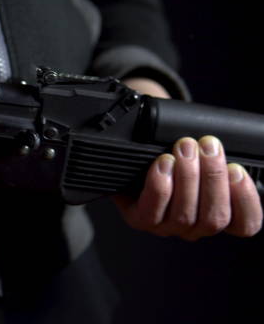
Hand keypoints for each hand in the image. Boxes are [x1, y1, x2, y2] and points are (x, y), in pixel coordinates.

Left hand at [115, 136, 261, 239]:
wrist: (127, 165)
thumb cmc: (167, 160)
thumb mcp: (197, 158)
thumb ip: (213, 161)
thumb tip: (221, 149)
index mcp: (214, 213)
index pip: (244, 224)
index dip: (246, 201)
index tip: (238, 171)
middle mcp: (193, 227)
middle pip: (215, 217)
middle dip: (214, 177)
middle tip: (207, 146)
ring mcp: (166, 227)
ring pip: (185, 214)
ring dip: (187, 177)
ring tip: (184, 149)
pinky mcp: (141, 221)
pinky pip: (153, 210)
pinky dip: (160, 184)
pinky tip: (163, 164)